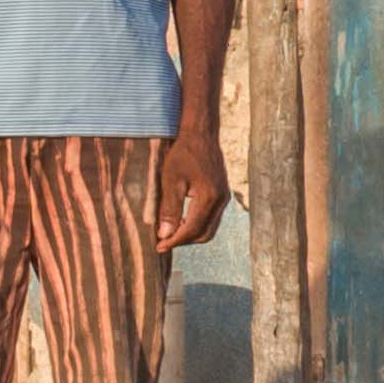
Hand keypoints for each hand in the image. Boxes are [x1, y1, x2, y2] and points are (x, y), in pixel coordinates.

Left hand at [154, 128, 231, 252]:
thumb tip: (165, 235)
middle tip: (163, 242)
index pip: (192, 230)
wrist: (201, 135)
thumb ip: (169, 209)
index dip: (175, 241)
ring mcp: (224, 197)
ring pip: (209, 228)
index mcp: (209, 197)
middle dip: (183, 240)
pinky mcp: (222, 194)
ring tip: (170, 232)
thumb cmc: (183, 154)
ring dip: (190, 233)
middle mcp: (221, 200)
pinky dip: (197, 224)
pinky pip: (211, 218)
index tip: (159, 247)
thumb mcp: (171, 180)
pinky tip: (182, 219)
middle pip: (204, 234)